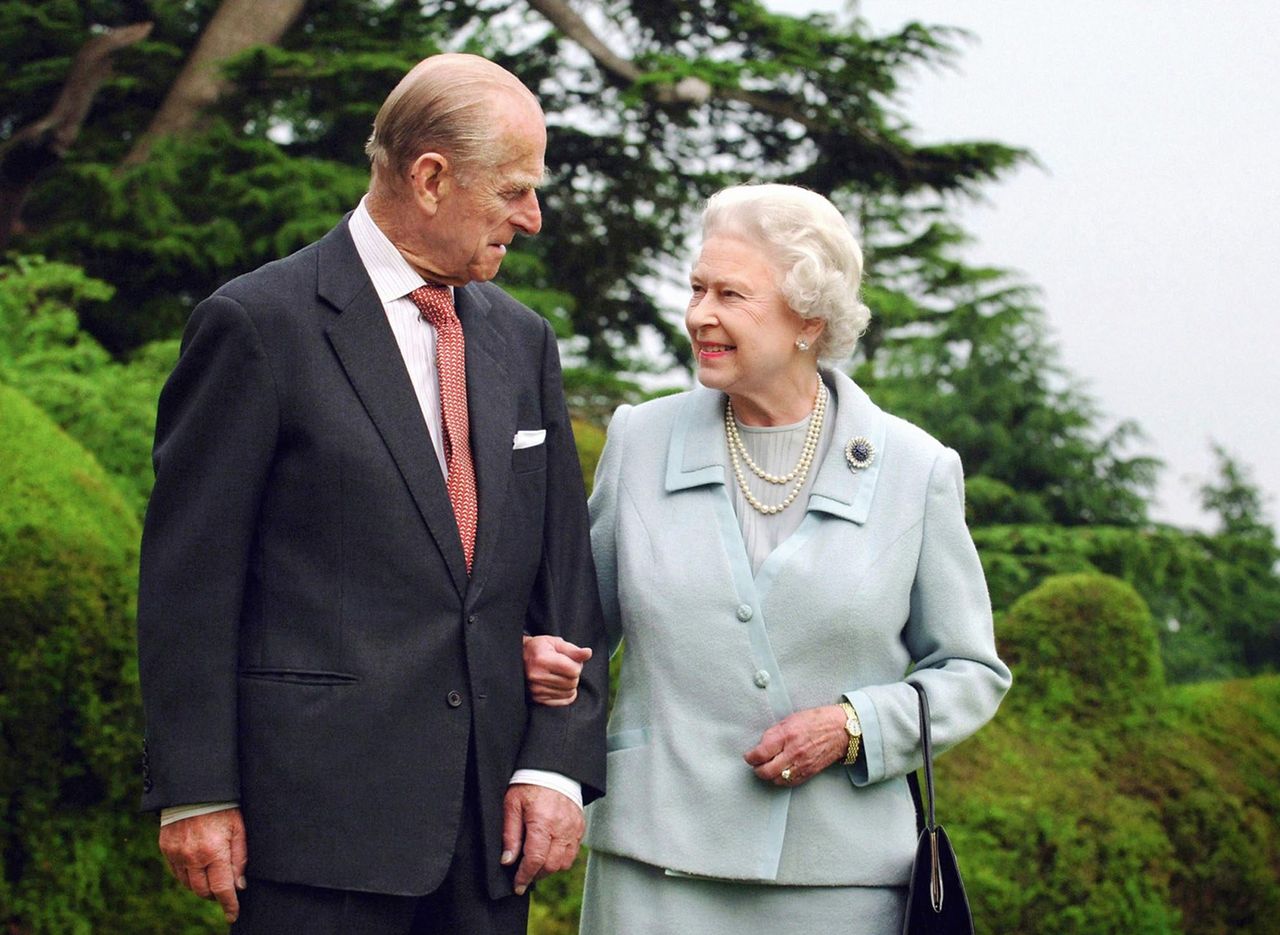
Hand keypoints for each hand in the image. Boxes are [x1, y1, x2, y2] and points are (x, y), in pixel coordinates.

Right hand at [158, 808, 247, 922]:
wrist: (194, 788)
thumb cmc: (223, 806)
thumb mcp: (239, 828)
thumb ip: (240, 858)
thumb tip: (239, 885)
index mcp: (214, 851)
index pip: (222, 888)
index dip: (229, 904)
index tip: (233, 915)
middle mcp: (192, 856)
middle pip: (203, 890)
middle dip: (215, 894)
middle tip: (224, 889)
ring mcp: (176, 853)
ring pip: (188, 884)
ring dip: (201, 886)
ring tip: (212, 877)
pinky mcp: (166, 848)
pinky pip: (177, 873)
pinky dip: (188, 877)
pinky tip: (198, 869)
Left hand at [500, 784, 585, 894]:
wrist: (553, 768)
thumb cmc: (529, 784)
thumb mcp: (512, 805)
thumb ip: (510, 835)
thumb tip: (507, 861)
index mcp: (542, 821)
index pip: (535, 859)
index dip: (525, 876)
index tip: (517, 885)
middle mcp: (561, 827)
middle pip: (551, 865)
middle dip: (536, 875)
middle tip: (524, 875)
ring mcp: (574, 827)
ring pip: (565, 862)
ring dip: (549, 868)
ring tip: (536, 864)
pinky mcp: (580, 826)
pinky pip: (573, 852)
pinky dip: (561, 858)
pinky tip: (549, 852)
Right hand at [522, 634, 591, 705]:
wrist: (518, 658)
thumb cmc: (538, 648)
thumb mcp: (555, 643)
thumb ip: (573, 650)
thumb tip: (588, 653)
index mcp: (542, 659)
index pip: (574, 670)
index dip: (577, 664)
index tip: (569, 660)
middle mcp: (537, 676)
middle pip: (572, 682)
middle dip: (574, 674)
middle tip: (565, 667)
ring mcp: (536, 690)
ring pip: (569, 692)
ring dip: (570, 684)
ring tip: (560, 675)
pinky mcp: (537, 699)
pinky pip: (562, 701)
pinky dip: (566, 694)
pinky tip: (559, 685)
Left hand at [743, 705, 848, 787]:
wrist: (840, 730)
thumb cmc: (817, 721)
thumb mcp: (790, 719)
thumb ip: (774, 733)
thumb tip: (761, 746)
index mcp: (787, 735)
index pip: (761, 753)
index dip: (750, 757)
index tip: (748, 756)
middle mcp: (794, 752)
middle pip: (766, 771)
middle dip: (757, 769)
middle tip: (755, 764)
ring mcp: (802, 764)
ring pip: (777, 779)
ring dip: (769, 775)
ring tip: (767, 767)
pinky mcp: (809, 772)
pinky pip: (790, 782)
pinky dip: (781, 779)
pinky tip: (780, 772)